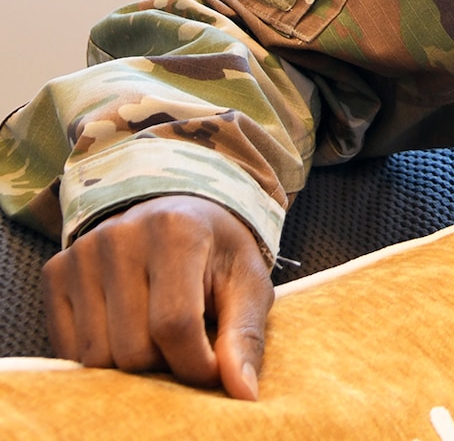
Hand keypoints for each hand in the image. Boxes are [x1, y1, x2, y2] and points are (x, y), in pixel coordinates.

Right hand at [41, 194, 272, 398]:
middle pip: (132, 349)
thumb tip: (244, 394)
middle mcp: (120, 237)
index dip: (196, 365)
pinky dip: (101, 356)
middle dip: (165, 364)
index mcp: (176, 231)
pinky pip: (69, 349)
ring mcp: (80, 253)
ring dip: (132, 363)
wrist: (176, 210)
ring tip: (157, 334)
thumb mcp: (247, 284)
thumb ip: (245, 336)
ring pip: (97, 357)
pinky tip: (126, 329)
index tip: (212, 371)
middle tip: (186, 343)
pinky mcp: (55, 273)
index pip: (175, 326)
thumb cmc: (217, 252)